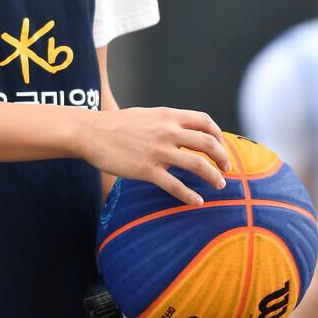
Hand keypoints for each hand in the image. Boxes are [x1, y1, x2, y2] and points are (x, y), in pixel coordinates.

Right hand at [82, 106, 229, 205]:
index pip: (204, 121)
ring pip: (197, 165)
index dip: (218, 135)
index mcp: (167, 116)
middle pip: (207, 143)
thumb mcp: (146, 115)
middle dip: (222, 157)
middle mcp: (167, 131)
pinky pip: (175, 185)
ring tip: (220, 186)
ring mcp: (158, 151)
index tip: (220, 146)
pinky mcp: (146, 170)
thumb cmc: (116, 125)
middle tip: (226, 168)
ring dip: (213, 177)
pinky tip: (197, 202)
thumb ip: (166, 122)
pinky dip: (190, 196)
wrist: (90, 133)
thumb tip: (182, 132)